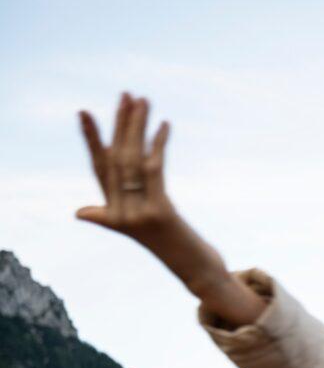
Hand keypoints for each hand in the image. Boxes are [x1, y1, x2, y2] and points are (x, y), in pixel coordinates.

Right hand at [75, 92, 264, 327]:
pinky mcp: (158, 213)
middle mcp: (119, 213)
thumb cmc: (176, 248)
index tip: (85, 113)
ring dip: (139, 126)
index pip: (99, 168)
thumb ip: (113, 215)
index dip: (92, 140)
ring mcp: (137, 214)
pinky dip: (159, 145)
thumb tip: (82, 212)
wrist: (197, 273)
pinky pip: (155, 170)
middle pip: (117, 158)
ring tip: (143, 100)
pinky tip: (164, 125)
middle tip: (126, 94)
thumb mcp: (144, 228)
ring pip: (133, 160)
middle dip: (121, 124)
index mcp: (114, 212)